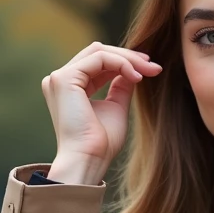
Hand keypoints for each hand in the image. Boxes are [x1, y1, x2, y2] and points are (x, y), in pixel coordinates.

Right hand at [41, 41, 162, 184]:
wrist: (89, 160)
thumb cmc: (101, 144)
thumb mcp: (115, 108)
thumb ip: (120, 87)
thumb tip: (133, 70)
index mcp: (69, 88)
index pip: (98, 63)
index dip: (125, 62)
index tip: (151, 69)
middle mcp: (60, 80)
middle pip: (98, 52)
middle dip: (129, 57)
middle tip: (154, 67)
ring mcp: (59, 78)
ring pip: (99, 51)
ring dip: (128, 59)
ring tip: (149, 71)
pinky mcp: (64, 79)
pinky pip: (99, 58)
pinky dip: (121, 64)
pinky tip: (136, 77)